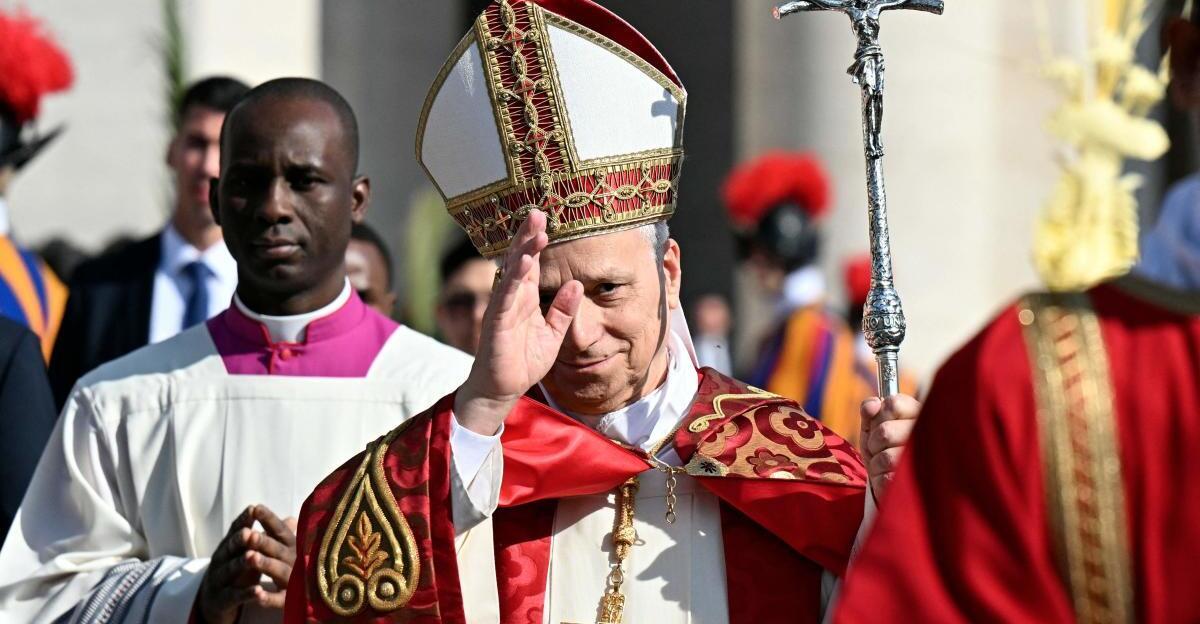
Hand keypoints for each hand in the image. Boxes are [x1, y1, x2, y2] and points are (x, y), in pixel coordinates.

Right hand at [193, 505, 297, 623]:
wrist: (216, 601)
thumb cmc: (239, 570)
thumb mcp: (250, 551)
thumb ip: (267, 536)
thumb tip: (292, 519)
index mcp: (229, 546)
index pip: (236, 529)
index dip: (244, 520)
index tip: (254, 508)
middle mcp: (221, 560)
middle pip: (231, 547)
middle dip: (241, 540)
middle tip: (251, 533)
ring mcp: (219, 580)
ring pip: (231, 570)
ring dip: (242, 563)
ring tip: (252, 556)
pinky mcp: (223, 600)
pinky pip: (235, 596)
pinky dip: (246, 593)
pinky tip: (258, 591)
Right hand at [454, 210, 582, 434]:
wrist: (502, 389)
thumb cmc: (523, 361)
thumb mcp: (553, 334)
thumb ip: (564, 310)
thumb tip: (577, 284)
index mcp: (526, 297)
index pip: (532, 262)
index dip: (537, 241)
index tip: (548, 219)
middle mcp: (513, 297)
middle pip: (519, 258)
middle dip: (527, 235)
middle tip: (538, 212)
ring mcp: (502, 307)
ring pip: (512, 272)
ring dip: (523, 250)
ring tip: (536, 231)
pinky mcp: (496, 321)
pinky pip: (506, 295)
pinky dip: (515, 278)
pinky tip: (523, 263)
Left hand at [860, 394, 919, 497]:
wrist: (894, 482)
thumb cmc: (885, 448)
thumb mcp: (873, 425)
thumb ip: (870, 410)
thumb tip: (873, 404)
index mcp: (921, 415)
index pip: (894, 404)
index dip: (879, 415)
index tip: (882, 423)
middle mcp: (929, 435)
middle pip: (885, 431)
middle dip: (874, 442)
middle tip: (882, 448)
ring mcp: (927, 461)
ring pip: (885, 457)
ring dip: (877, 462)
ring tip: (886, 464)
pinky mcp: (918, 483)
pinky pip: (886, 478)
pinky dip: (880, 478)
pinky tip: (890, 477)